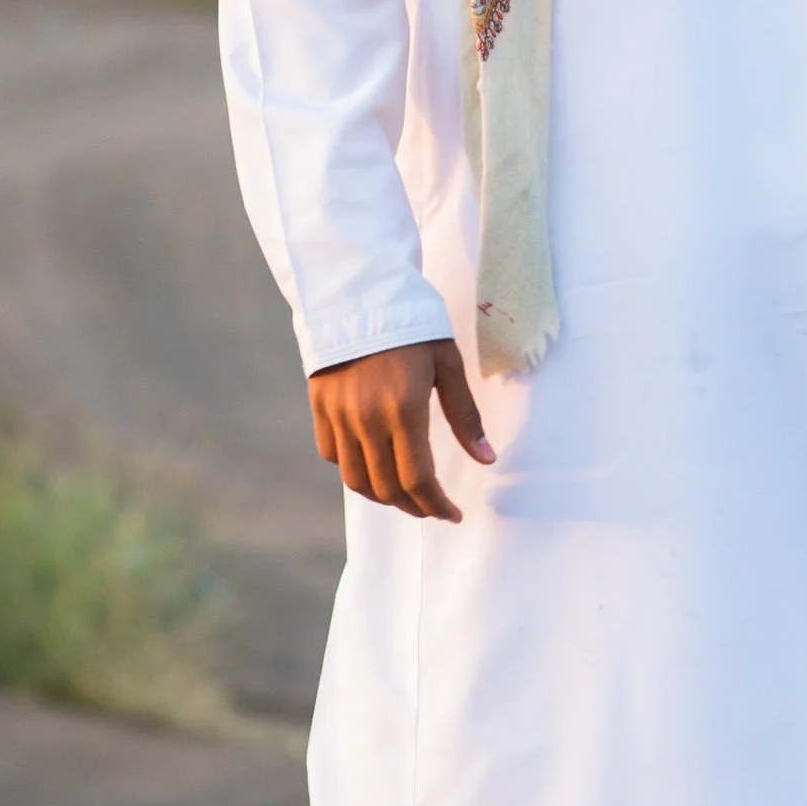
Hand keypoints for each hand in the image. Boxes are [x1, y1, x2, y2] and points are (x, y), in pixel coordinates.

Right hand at [308, 337, 492, 521]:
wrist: (358, 290)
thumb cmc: (413, 324)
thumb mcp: (448, 363)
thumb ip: (465, 416)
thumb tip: (486, 459)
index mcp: (404, 409)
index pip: (418, 479)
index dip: (436, 505)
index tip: (452, 514)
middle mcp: (367, 419)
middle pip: (388, 488)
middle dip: (414, 507)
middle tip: (433, 508)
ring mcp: (339, 415)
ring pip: (356, 480)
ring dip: (383, 496)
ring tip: (405, 495)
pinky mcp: (320, 406)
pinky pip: (333, 455)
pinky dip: (353, 470)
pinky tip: (373, 465)